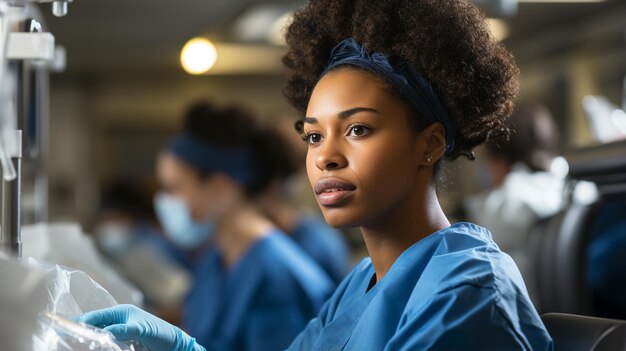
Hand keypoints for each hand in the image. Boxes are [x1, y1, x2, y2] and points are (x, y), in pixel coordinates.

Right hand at [76, 304, 204, 350]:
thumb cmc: (161, 333)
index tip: (65, 328)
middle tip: (64, 339)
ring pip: (98, 337)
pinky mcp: (122, 345)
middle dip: (80, 332)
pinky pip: (106, 345)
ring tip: (72, 345)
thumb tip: (103, 333)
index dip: (80, 322)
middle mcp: (117, 322)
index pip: (96, 316)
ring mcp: (119, 334)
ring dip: (87, 341)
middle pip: (93, 327)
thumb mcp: (142, 330)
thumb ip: (123, 330)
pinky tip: (89, 349)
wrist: (175, 347)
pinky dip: (98, 347)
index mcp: (121, 313)